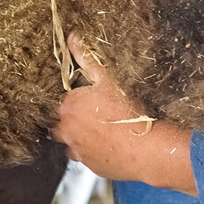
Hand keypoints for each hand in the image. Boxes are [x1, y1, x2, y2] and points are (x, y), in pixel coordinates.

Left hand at [52, 33, 196, 195]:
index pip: (58, 103)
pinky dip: (92, 151)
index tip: (84, 100)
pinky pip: (85, 157)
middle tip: (91, 115)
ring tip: (101, 131)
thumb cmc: (128, 111)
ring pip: (70, 142)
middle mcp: (65, 130)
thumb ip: (87, 58)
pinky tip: (108, 145)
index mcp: (66, 107)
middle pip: (58, 124)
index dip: (71, 100)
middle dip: (70, 120)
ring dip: (79, 137)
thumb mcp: (108, 78)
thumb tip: (72, 37)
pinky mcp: (89, 165)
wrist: (145, 148)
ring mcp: (76, 150)